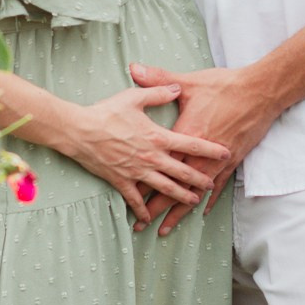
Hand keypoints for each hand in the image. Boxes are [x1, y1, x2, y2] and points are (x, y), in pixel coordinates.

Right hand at [62, 84, 232, 222]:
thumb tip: (176, 87)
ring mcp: (137, 172)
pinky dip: (142, 209)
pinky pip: (135, 199)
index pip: (191, 144)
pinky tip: (148, 217)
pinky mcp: (121, 181)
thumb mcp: (133, 98)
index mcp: (157, 137)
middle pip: (182, 171)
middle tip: (213, 184)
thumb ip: (158, 91)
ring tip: (193, 201)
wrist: (79, 131)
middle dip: (200, 179)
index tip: (225, 152)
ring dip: (180, 196)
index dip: (210, 149)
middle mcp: (151, 157)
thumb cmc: (106, 112)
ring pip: (165, 188)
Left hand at [128, 62, 276, 236]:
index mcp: (185, 137)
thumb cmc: (225, 86)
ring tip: (165, 229)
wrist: (261, 92)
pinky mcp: (232, 161)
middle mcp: (199, 156)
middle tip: (141, 227)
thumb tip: (133, 69)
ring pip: (193, 194)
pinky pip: (218, 187)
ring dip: (178, 212)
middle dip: (156, 208)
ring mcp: (217, 162)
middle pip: (173, 187)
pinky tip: (200, 212)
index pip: (159, 167)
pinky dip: (208, 201)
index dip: (144, 185)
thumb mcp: (190, 82)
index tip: (130, 201)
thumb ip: (159, 80)